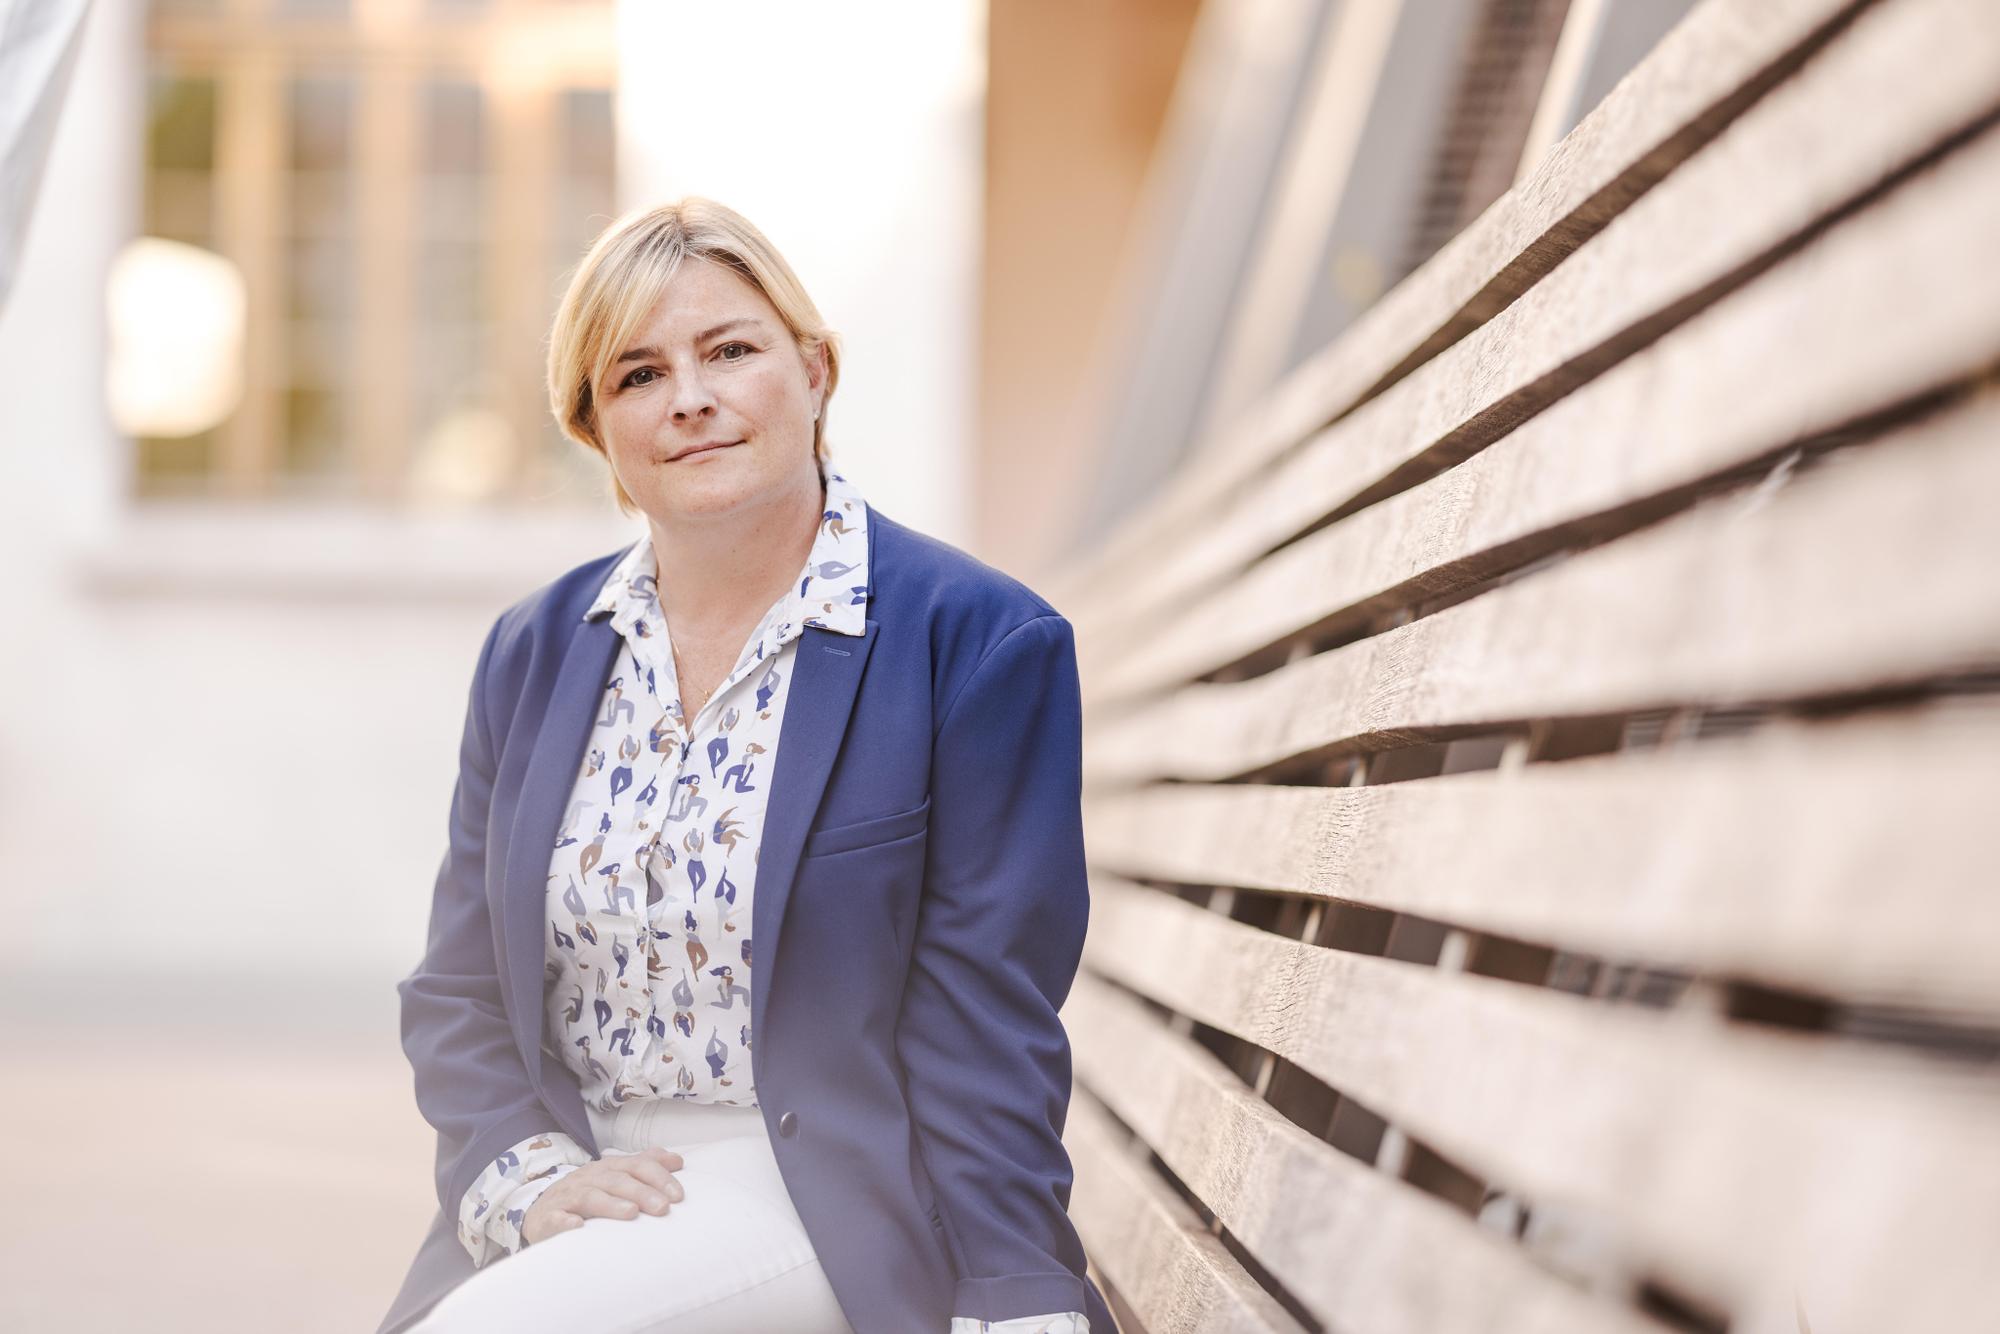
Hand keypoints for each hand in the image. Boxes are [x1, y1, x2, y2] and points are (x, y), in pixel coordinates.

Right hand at [520, 1147, 684, 1244]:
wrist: (540, 1212)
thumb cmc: (585, 1196)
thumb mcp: (614, 1177)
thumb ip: (645, 1167)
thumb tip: (678, 1160)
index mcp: (607, 1168)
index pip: (636, 1166)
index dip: (658, 1177)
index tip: (678, 1195)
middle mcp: (588, 1178)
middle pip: (617, 1181)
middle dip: (641, 1192)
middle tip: (663, 1208)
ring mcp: (567, 1197)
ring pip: (590, 1197)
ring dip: (610, 1205)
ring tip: (631, 1213)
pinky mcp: (548, 1218)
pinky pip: (555, 1218)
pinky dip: (565, 1222)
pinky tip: (578, 1227)